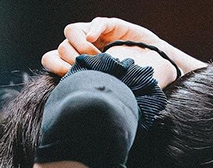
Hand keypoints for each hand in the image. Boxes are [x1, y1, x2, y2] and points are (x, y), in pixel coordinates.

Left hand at [40, 17, 204, 86]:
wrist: (161, 71)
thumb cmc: (135, 86)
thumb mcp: (110, 92)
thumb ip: (90, 90)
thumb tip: (69, 99)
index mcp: (78, 67)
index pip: (51, 59)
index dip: (55, 66)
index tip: (68, 75)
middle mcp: (84, 51)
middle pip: (60, 47)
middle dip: (70, 58)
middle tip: (88, 68)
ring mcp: (96, 37)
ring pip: (71, 32)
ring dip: (81, 46)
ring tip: (99, 58)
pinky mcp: (111, 26)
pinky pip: (96, 23)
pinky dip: (93, 30)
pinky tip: (95, 40)